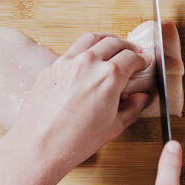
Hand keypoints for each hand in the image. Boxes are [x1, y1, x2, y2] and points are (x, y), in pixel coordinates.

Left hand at [0, 33, 151, 184]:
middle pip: (114, 42)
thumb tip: (143, 98)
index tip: (145, 62)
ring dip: (107, 40)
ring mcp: (68, 62)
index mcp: (110, 76)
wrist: (39, 146)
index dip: (143, 59)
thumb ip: (133, 108)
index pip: (132, 58)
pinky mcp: (52, 67)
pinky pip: (73, 50)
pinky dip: (86, 50)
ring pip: (92, 39)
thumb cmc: (75, 140)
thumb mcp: (114, 127)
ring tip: (113, 45)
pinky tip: (88, 60)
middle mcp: (89, 63)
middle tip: (134, 52)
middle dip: (128, 46)